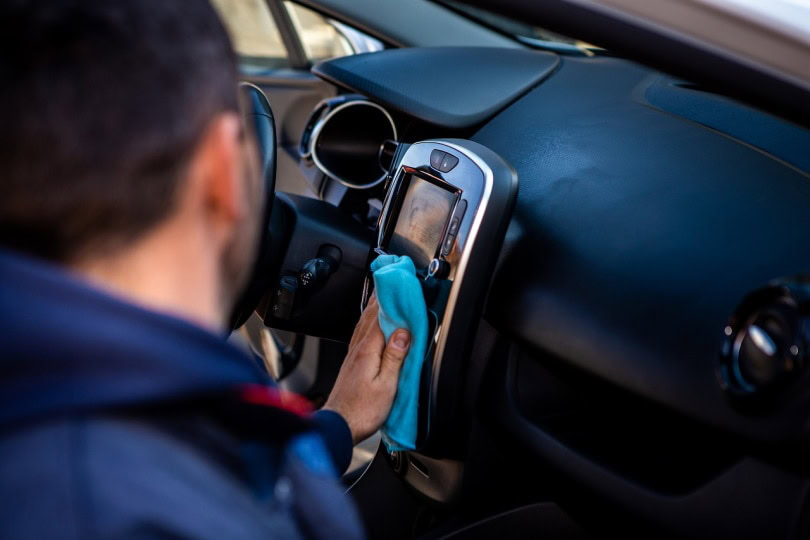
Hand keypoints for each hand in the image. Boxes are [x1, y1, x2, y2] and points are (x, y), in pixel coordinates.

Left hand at [322, 295, 410, 444]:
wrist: (338, 426)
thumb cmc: (361, 411)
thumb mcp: (387, 385)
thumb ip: (395, 357)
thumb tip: (404, 332)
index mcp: (367, 351)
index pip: (380, 317)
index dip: (391, 300)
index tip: (400, 286)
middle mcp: (357, 349)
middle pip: (370, 316)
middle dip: (381, 298)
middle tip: (391, 283)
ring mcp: (352, 356)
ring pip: (364, 324)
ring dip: (373, 309)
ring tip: (382, 298)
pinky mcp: (352, 364)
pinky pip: (361, 335)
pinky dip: (368, 324)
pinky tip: (371, 326)